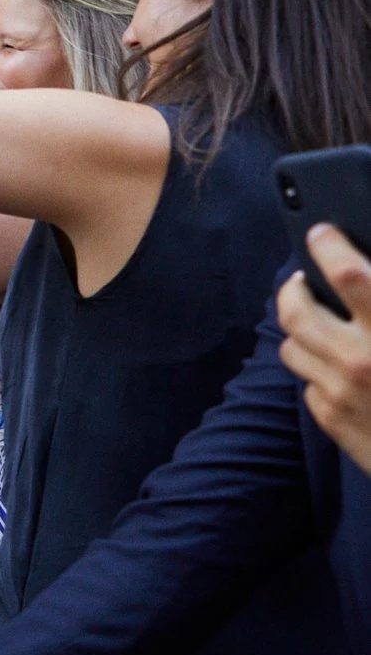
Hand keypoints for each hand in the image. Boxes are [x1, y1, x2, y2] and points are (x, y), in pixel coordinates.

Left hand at [278, 227, 370, 472]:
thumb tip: (366, 278)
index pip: (349, 274)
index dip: (329, 246)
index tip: (321, 234)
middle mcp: (360, 360)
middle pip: (295, 311)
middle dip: (292, 288)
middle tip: (303, 279)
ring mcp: (340, 393)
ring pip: (290, 347)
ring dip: (300, 331)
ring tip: (316, 321)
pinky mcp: (331, 420)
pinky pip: (307, 384)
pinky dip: (318, 370)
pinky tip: (335, 365)